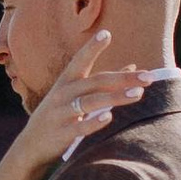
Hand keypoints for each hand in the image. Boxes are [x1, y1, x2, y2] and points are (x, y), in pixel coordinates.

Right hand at [6, 30, 149, 177]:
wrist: (31, 146)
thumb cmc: (59, 115)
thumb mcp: (75, 95)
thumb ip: (104, 82)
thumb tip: (133, 66)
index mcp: (67, 82)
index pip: (80, 60)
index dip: (92, 48)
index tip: (106, 33)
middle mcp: (63, 94)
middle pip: (96, 82)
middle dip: (123, 79)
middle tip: (149, 76)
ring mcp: (61, 113)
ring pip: (90, 102)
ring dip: (115, 97)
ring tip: (138, 94)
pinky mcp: (61, 133)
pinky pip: (79, 127)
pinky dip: (93, 122)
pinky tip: (109, 116)